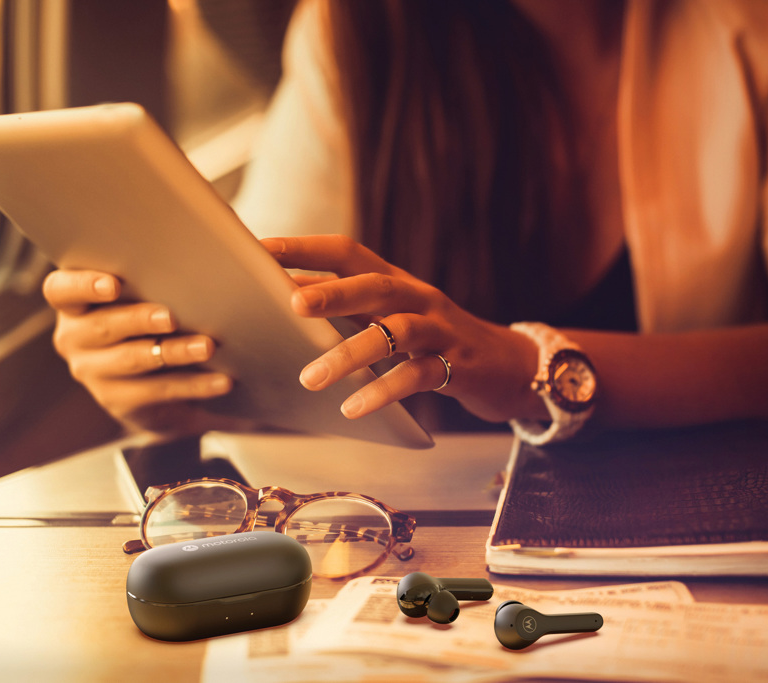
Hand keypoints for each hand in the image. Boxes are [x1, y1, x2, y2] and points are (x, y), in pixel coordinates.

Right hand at [42, 269, 236, 433]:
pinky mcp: (118, 402)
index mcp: (76, 302)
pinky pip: (157, 393)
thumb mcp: (158, 288)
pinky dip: (194, 385)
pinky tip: (221, 380)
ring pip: (132, 361)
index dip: (83, 286)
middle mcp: (74, 337)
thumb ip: (176, 263)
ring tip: (207, 346)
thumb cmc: (158, 314)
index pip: (61, 290)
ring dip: (173, 353)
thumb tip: (243, 236)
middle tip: (171, 317)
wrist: (161, 377)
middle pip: (101, 327)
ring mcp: (93, 372)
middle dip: (139, 320)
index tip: (113, 284)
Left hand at [261, 235, 541, 422]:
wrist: (506, 366)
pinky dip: (384, 391)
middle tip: (291, 304)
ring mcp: (439, 330)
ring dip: (351, 353)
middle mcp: (417, 297)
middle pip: (375, 284)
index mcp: (394, 281)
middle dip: (332, 291)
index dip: (306, 248)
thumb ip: (349, 308)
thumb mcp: (391, 317)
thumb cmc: (433, 340)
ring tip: (311, 378)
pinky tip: (353, 407)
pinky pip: (418, 376)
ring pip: (396, 332)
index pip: (347, 252)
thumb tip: (286, 300)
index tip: (260, 249)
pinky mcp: (456, 365)